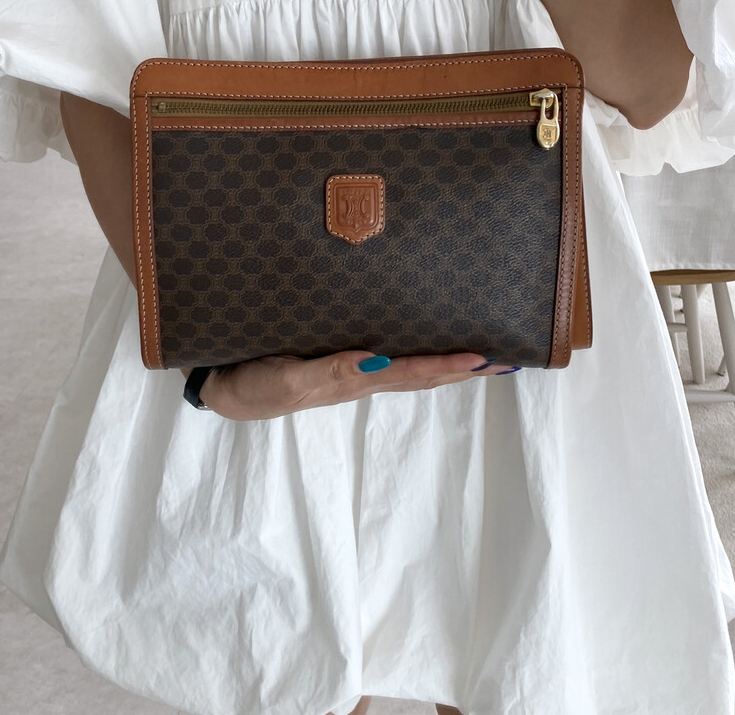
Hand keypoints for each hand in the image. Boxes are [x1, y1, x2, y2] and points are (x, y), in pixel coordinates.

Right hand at [193, 349, 518, 420]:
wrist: (226, 385)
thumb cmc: (256, 382)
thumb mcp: (288, 379)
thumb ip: (329, 372)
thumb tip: (376, 361)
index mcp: (353, 379)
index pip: (412, 371)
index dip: (449, 365)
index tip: (487, 357)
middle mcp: (361, 376)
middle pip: (424, 374)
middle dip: (465, 369)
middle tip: (508, 360)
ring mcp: (352, 371)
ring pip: (413, 368)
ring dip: (451, 366)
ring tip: (487, 359)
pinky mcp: (338, 359)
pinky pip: (391, 358)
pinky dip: (420, 356)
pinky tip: (428, 348)